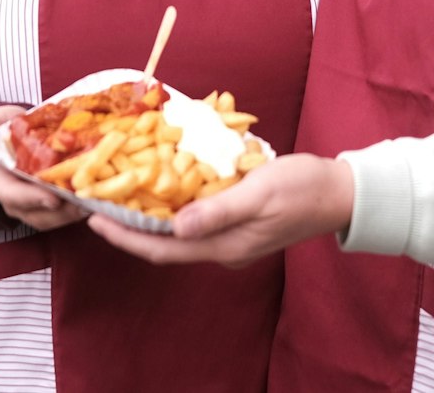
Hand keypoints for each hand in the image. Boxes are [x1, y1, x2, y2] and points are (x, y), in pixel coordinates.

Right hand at [0, 105, 85, 232]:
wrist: (4, 138)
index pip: (12, 195)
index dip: (32, 199)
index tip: (54, 199)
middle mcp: (14, 200)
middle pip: (37, 214)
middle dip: (62, 212)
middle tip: (86, 202)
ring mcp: (31, 206)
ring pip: (53, 219)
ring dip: (75, 213)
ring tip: (96, 201)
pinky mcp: (47, 205)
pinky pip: (62, 214)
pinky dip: (79, 209)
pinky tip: (97, 198)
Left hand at [86, 153, 352, 267]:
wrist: (340, 193)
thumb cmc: (302, 188)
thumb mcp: (260, 193)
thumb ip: (218, 211)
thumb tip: (176, 228)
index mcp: (225, 246)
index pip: (162, 249)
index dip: (125, 237)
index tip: (93, 219)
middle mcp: (222, 248)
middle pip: (164, 243)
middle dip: (128, 227)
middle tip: (97, 202)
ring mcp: (230, 238)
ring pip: (177, 231)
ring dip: (148, 215)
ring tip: (119, 191)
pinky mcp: (236, 223)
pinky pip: (194, 218)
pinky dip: (172, 204)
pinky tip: (160, 183)